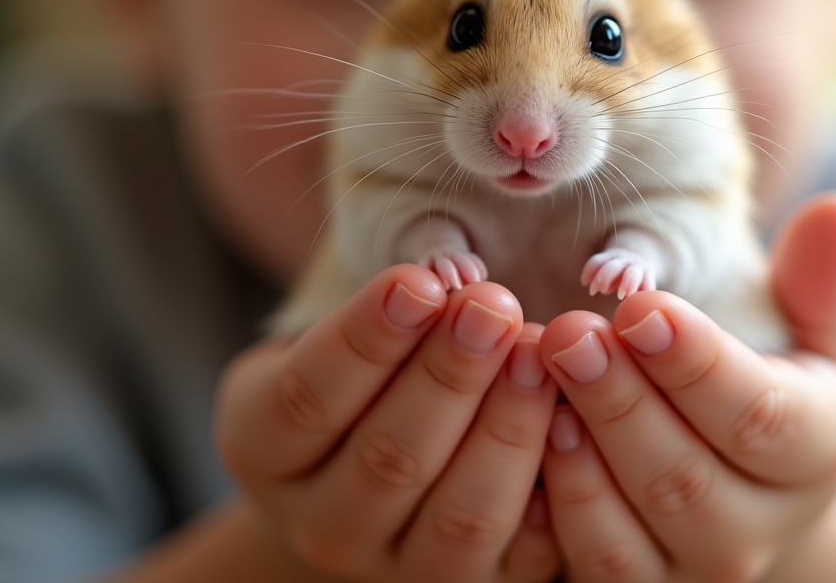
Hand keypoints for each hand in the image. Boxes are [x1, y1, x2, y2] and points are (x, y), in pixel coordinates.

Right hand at [216, 265, 559, 582]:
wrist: (384, 462)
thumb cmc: (366, 367)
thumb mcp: (344, 328)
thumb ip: (386, 308)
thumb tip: (457, 282)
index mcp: (262, 447)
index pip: (307, 399)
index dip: (367, 340)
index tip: (421, 281)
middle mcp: (321, 523)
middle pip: (387, 459)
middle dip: (448, 376)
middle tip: (493, 307)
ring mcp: (398, 568)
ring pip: (459, 517)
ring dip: (507, 429)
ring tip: (538, 354)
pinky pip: (525, 556)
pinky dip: (556, 490)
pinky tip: (573, 421)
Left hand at [537, 192, 835, 581]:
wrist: (741, 478)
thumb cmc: (768, 379)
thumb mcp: (806, 329)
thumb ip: (817, 278)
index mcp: (814, 449)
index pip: (760, 414)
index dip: (696, 362)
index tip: (638, 305)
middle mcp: (762, 524)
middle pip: (687, 478)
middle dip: (622, 402)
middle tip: (568, 334)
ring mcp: (697, 564)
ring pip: (634, 530)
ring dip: (580, 455)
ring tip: (541, 383)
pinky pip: (593, 561)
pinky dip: (555, 505)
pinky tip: (525, 437)